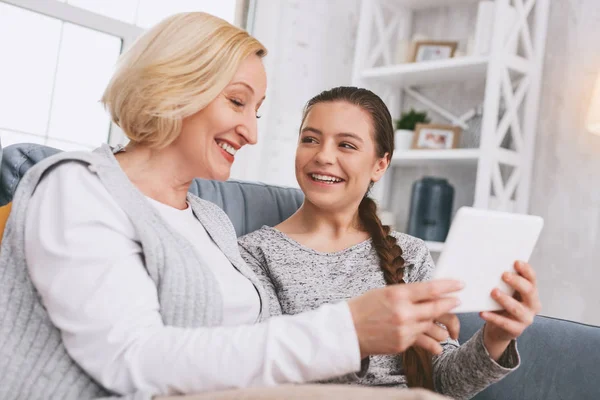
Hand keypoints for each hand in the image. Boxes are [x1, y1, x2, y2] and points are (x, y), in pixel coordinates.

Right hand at [348, 280, 462, 357]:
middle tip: (457, 300)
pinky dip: (431, 340)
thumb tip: (430, 293)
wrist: (347, 331)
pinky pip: (424, 341)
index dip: (448, 286)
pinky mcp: (403, 344)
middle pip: (436, 308)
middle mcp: (403, 312)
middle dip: (450, 303)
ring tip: (445, 324)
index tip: (459, 284)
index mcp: (397, 295)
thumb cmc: (364, 307)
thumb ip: (407, 294)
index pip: (430, 289)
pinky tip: (436, 341)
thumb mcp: (385, 293)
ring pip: (434, 327)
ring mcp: (404, 330)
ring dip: (442, 325)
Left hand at [480, 261, 541, 359]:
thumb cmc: (503, 304)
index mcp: (531, 292)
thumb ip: (504, 281)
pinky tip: (483, 312)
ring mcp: (526, 318)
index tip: (516, 262)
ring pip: (517, 309)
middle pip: (529, 291)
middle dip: (517, 282)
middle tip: (504, 275)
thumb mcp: (507, 291)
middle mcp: (532, 305)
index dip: (526, 270)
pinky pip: (504, 323)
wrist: (500, 328)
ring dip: (505, 299)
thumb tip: (490, 264)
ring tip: (493, 292)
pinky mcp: (516, 330)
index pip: (532, 279)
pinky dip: (493, 317)